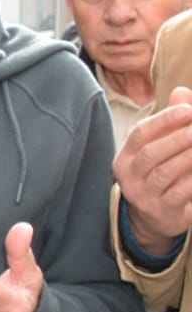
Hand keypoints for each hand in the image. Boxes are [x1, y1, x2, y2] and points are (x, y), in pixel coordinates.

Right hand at [115, 87, 191, 256]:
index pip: (140, 134)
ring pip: (164, 173)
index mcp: (126, 157)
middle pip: (151, 153)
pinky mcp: (160, 211)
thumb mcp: (161, 148)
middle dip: (178, 138)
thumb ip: (172, 122)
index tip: (188, 110)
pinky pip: (179, 193)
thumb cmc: (160, 175)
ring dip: (188, 157)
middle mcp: (129, 176)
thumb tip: (183, 93)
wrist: (154, 218)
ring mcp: (143, 195)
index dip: (164, 120)